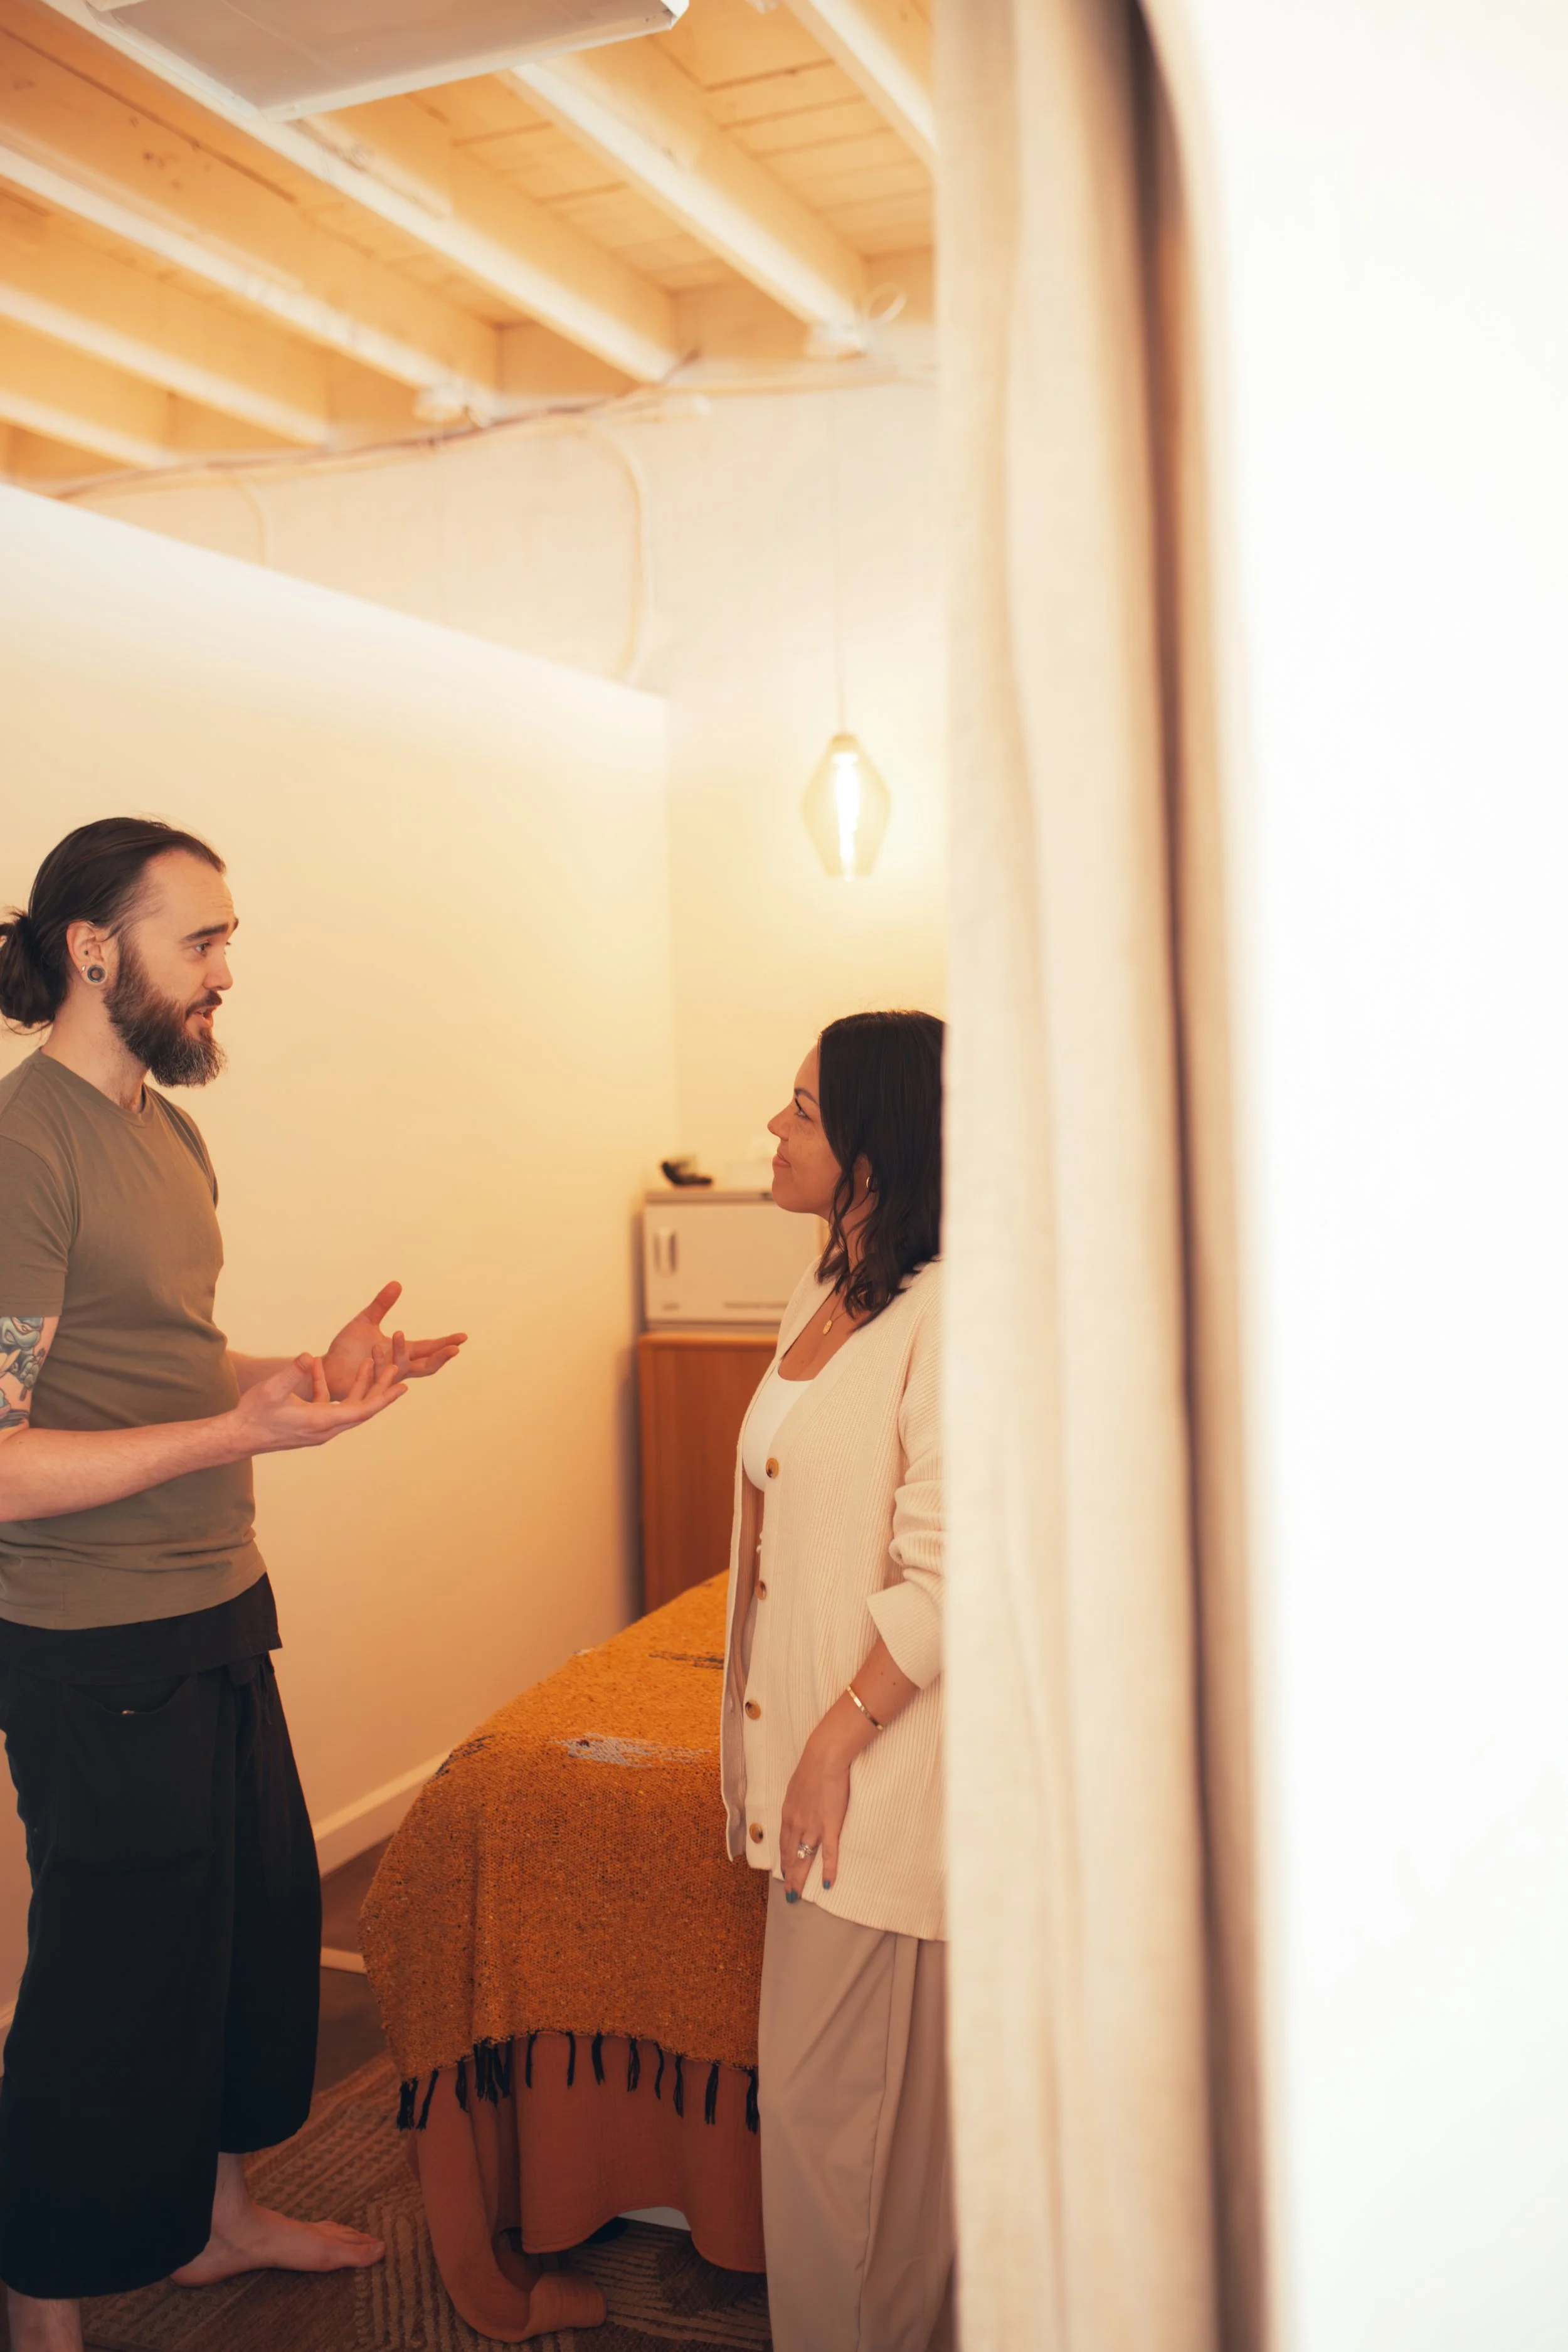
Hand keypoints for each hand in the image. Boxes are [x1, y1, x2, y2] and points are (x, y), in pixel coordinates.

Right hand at [229, 1345, 406, 1455]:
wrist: (238, 1436)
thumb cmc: (254, 1414)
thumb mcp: (272, 1390)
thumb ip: (292, 1372)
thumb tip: (307, 1355)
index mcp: (321, 1421)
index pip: (362, 1411)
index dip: (384, 1398)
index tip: (403, 1387)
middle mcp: (325, 1429)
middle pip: (361, 1408)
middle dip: (378, 1387)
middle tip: (394, 1367)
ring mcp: (318, 1428)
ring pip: (347, 1406)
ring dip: (358, 1386)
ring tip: (369, 1362)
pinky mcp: (309, 1425)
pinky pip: (327, 1405)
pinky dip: (327, 1387)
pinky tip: (313, 1366)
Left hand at [322, 1282, 465, 1402]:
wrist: (326, 1367)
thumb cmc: (347, 1348)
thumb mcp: (365, 1321)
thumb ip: (382, 1305)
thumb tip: (397, 1283)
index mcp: (401, 1352)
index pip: (429, 1348)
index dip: (445, 1343)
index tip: (463, 1336)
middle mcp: (397, 1367)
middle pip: (427, 1366)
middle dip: (441, 1357)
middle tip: (454, 1348)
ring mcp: (385, 1377)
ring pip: (403, 1368)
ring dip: (402, 1351)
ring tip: (398, 1332)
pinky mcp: (369, 1385)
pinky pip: (378, 1374)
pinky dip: (380, 1362)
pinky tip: (375, 1349)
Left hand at [778, 1717, 856, 1899]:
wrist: (824, 1758)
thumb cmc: (813, 1767)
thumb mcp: (798, 1786)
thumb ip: (798, 1800)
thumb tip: (800, 1805)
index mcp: (788, 1813)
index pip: (784, 1843)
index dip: (784, 1859)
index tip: (784, 1872)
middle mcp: (796, 1824)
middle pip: (790, 1855)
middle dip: (789, 1875)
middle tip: (789, 1894)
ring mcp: (812, 1826)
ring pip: (804, 1858)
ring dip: (800, 1878)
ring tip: (797, 1895)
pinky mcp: (829, 1826)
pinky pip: (828, 1853)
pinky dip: (827, 1870)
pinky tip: (826, 1884)